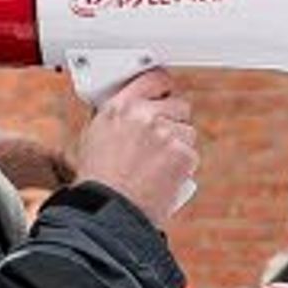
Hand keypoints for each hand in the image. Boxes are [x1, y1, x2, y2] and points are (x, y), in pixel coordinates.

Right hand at [75, 71, 199, 222]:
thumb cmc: (99, 180)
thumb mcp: (95, 135)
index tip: (167, 93)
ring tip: (158, 166)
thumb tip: (131, 107)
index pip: (154, 78)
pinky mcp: (182, 154)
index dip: (165, 87)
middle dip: (175, 120)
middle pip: (179, 104)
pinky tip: (165, 177)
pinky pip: (192, 154)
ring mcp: (165, 133)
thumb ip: (118, 116)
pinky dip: (183, 167)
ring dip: (179, 146)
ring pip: (187, 131)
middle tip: (163, 141)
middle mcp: (144, 115)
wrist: (111, 208)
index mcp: (121, 106)